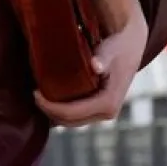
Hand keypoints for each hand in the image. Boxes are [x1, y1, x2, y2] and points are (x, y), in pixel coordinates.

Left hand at [33, 19, 147, 126]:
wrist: (132, 44)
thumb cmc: (119, 45)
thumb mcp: (111, 49)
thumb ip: (103, 58)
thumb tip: (95, 66)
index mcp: (108, 103)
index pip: (72, 113)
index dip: (50, 106)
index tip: (34, 93)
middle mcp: (107, 113)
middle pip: (70, 121)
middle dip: (49, 111)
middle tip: (33, 94)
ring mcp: (104, 112)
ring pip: (73, 121)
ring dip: (55, 112)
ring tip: (39, 95)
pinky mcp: (100, 108)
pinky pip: (77, 115)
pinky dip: (63, 110)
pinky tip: (51, 96)